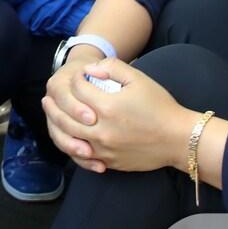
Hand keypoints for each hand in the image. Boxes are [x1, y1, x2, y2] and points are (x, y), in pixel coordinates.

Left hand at [43, 57, 196, 173]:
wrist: (179, 139)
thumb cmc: (160, 107)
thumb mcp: (139, 79)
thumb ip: (112, 67)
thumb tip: (89, 70)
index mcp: (107, 106)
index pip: (78, 90)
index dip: (76, 80)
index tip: (79, 77)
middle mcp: (101, 129)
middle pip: (65, 116)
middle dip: (54, 105)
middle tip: (48, 98)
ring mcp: (103, 148)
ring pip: (68, 137)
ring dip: (55, 124)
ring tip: (50, 114)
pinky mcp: (108, 160)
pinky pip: (81, 156)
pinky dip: (69, 145)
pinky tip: (65, 136)